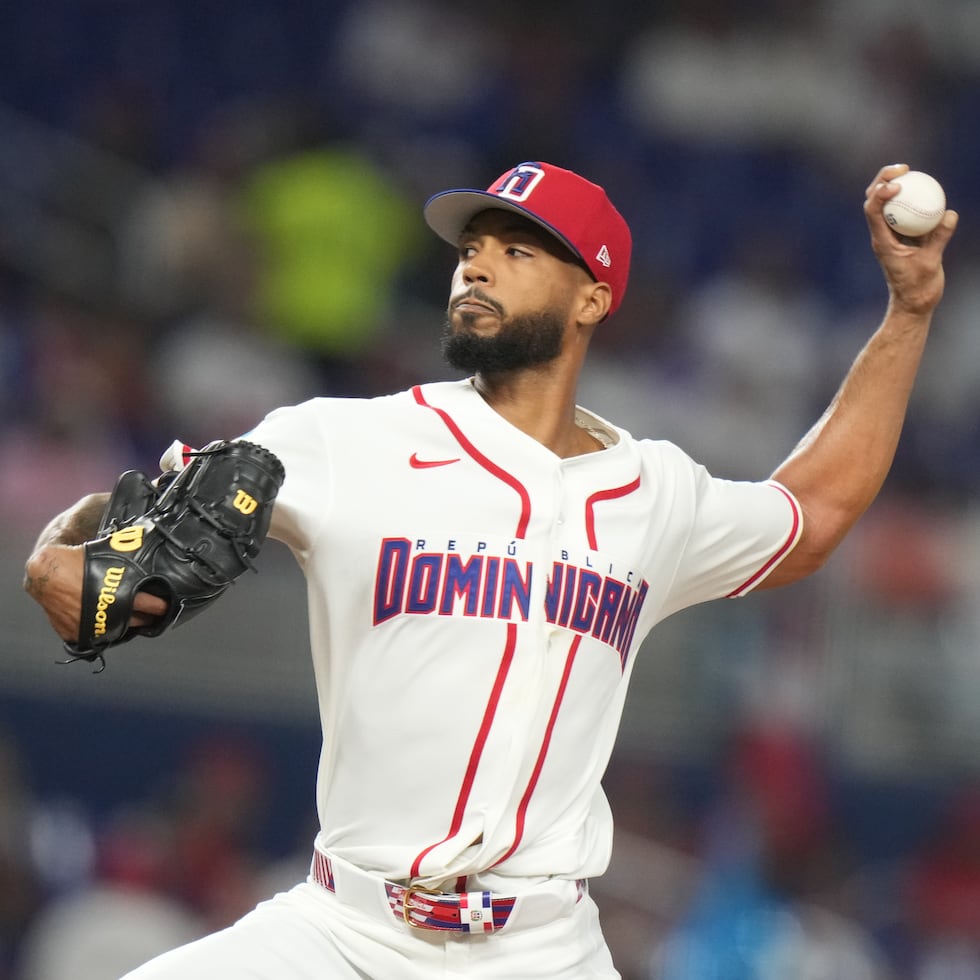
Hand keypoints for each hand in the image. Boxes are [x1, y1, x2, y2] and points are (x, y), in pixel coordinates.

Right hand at [24, 544, 168, 643]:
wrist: (44, 572)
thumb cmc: (76, 559)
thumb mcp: (108, 551)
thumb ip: (129, 551)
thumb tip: (150, 537)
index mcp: (120, 593)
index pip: (150, 604)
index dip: (160, 605)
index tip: (166, 604)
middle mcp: (107, 613)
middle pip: (137, 620)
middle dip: (148, 616)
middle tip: (156, 612)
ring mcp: (90, 626)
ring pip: (119, 631)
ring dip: (129, 624)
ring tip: (138, 618)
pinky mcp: (75, 633)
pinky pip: (96, 635)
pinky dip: (105, 629)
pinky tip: (112, 621)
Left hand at [865, 163, 958, 316]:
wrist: (913, 302)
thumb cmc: (918, 287)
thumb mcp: (931, 262)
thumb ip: (938, 238)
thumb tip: (949, 214)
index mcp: (882, 242)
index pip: (873, 212)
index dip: (880, 194)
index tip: (897, 184)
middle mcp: (882, 235)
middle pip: (873, 201)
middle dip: (883, 180)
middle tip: (903, 168)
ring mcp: (890, 235)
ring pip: (884, 204)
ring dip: (891, 184)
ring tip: (907, 170)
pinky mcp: (901, 236)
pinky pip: (902, 212)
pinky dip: (908, 198)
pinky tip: (923, 187)